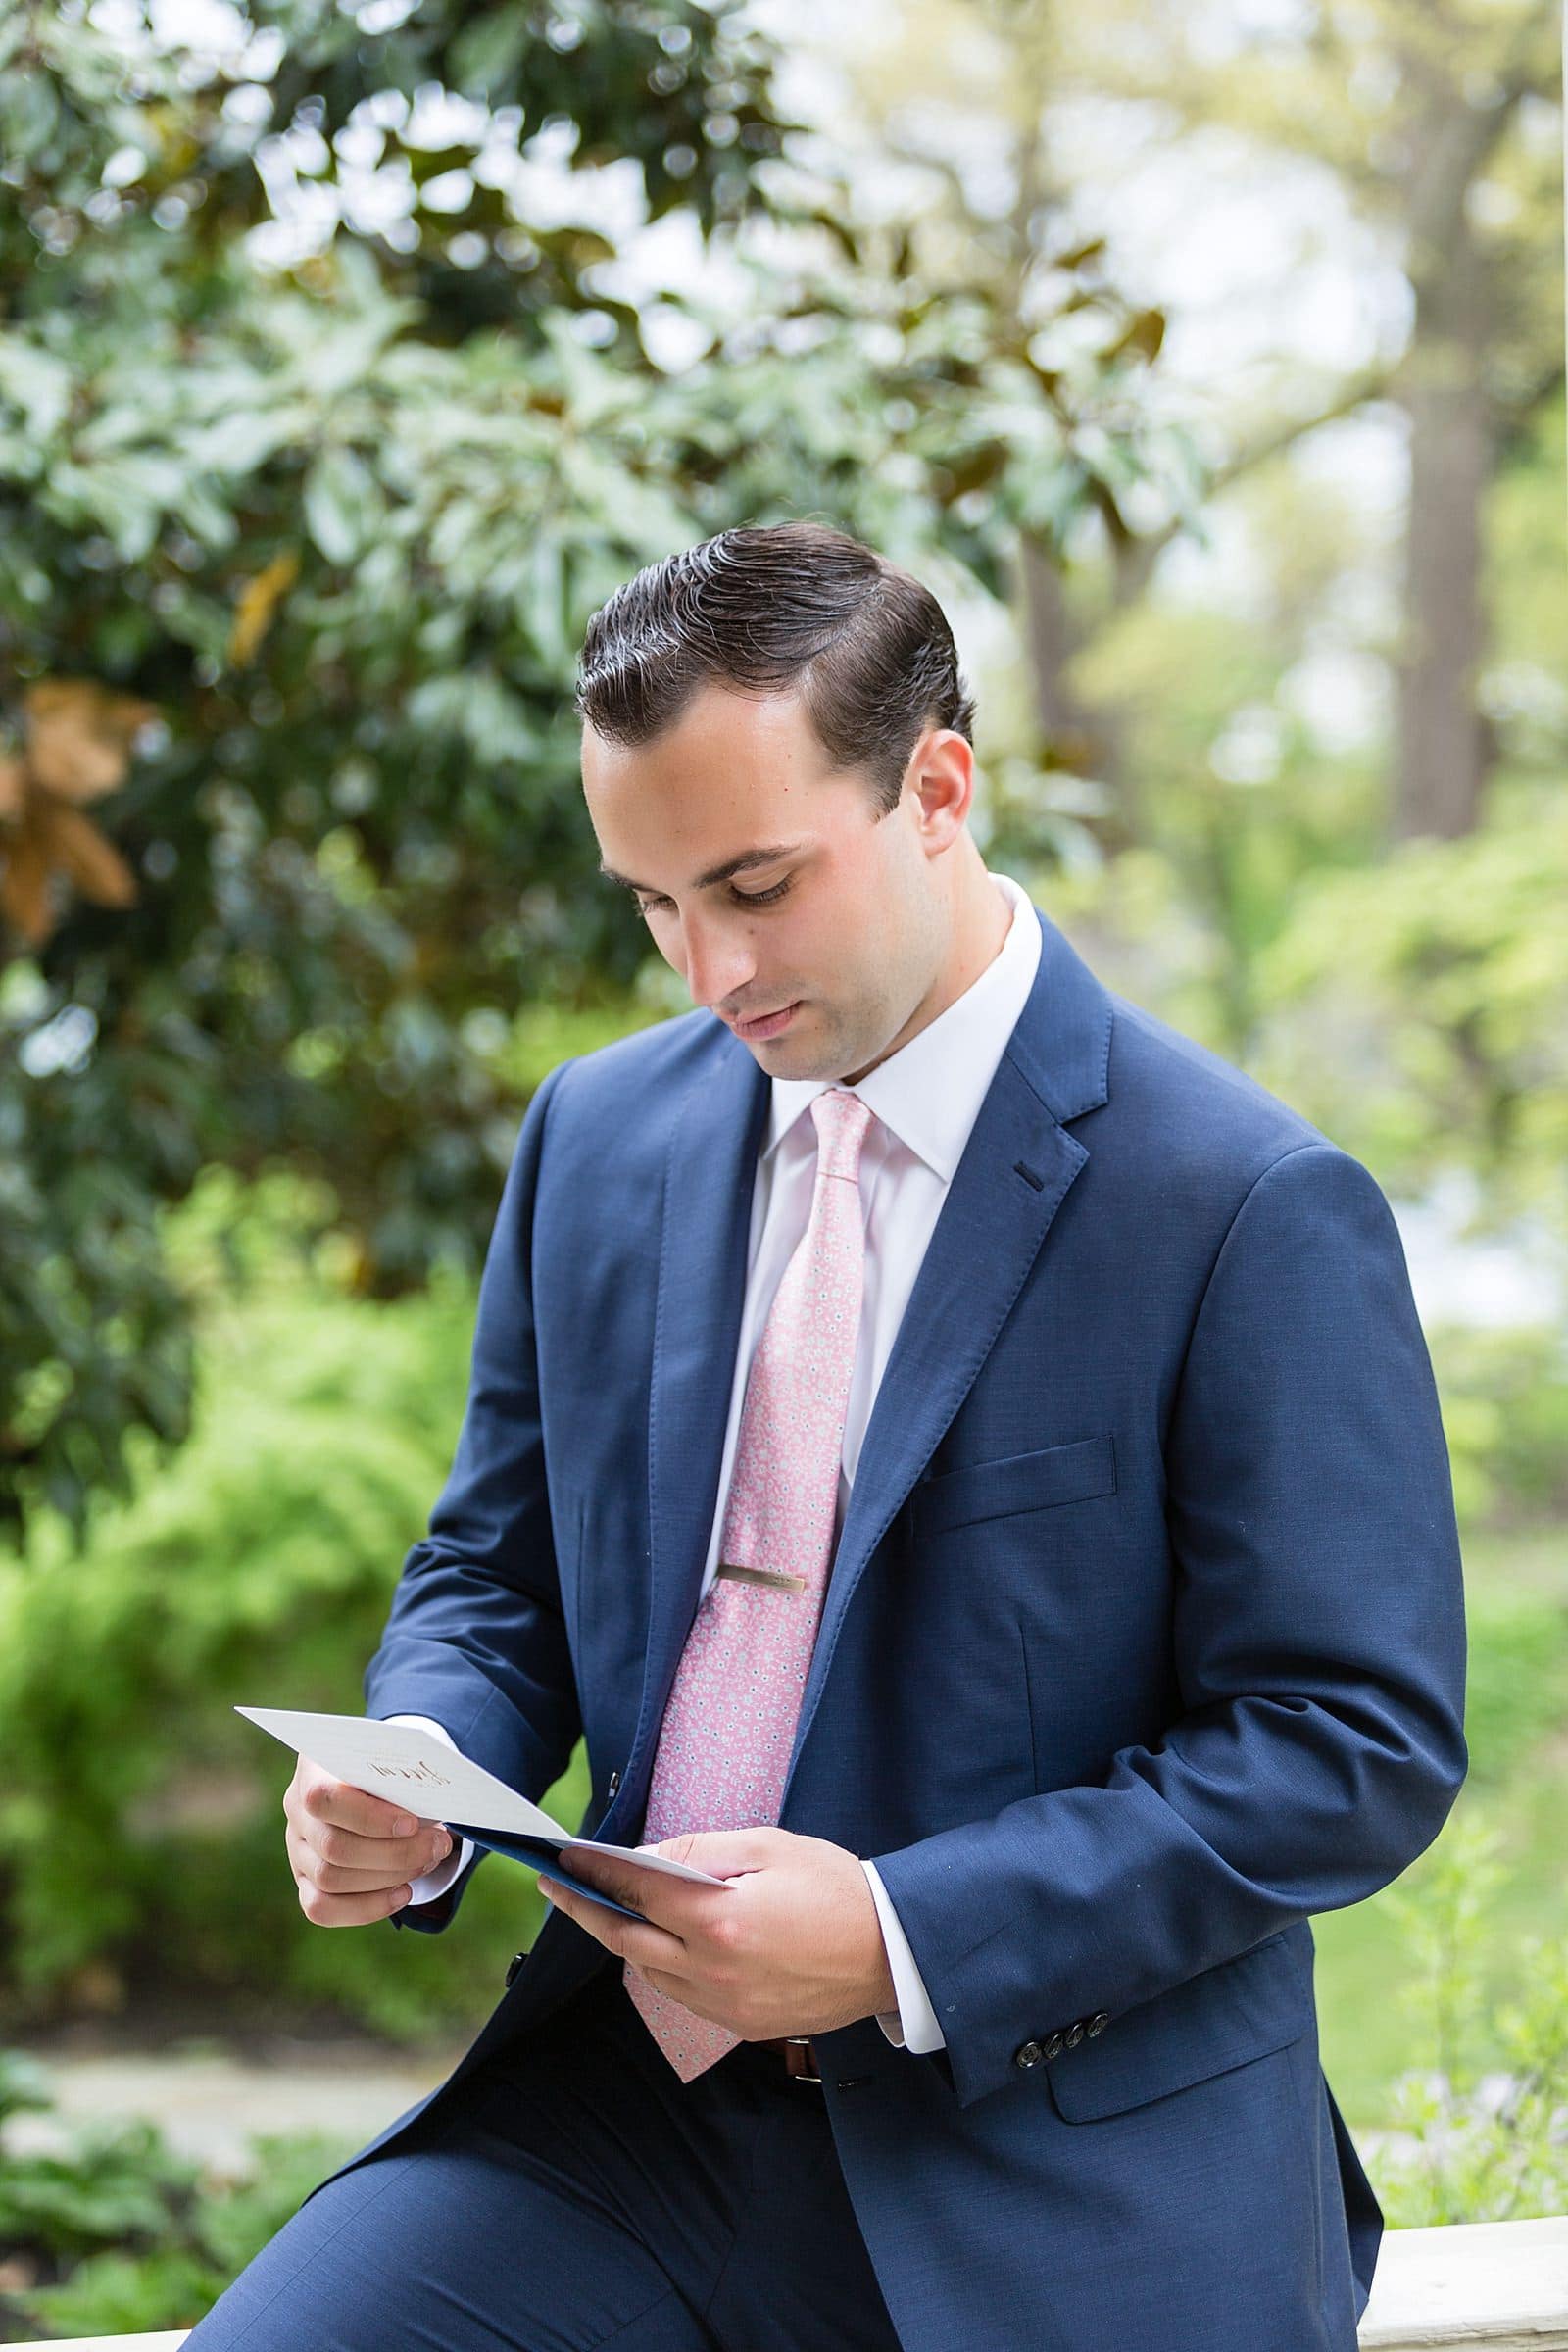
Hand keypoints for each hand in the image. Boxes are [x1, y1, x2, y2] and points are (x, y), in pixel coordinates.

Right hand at [283, 1754, 454, 1925]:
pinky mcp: (305, 1882)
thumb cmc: (389, 1773)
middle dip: (394, 1853)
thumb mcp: (394, 1766)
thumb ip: (402, 1781)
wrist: (377, 1786)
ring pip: (330, 1879)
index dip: (368, 1817)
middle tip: (438, 1845)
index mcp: (313, 1770)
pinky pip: (322, 1909)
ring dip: (388, 1877)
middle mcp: (297, 1811)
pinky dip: (367, 1908)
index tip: (412, 1823)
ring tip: (427, 1862)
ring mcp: (297, 1850)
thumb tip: (432, 1808)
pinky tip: (403, 1893)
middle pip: (333, 1847)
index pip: (324, 1799)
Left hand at [538, 1827, 898, 2040]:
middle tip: (556, 1886)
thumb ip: (700, 1853)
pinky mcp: (738, 2025)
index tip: (564, 1857)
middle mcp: (713, 1971)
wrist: (890, 1953)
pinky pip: (680, 1995)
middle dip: (586, 1909)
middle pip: (626, 1941)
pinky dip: (659, 1967)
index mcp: (720, 1921)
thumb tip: (645, 1857)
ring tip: (605, 1908)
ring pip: (648, 1974)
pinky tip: (660, 1942)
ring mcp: (724, 2005)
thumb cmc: (835, 1888)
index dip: (594, 1870)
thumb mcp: (769, 1848)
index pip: (636, 1891)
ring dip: (624, 1940)